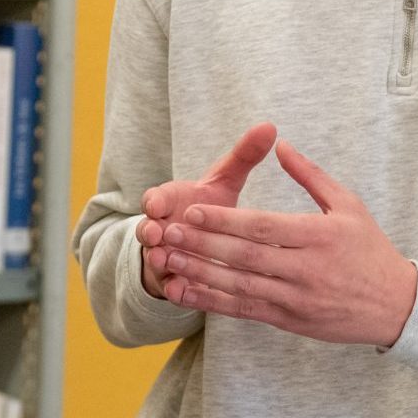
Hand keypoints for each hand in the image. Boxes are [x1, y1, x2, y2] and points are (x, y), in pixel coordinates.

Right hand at [135, 122, 277, 298]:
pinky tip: (177, 291)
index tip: (157, 204)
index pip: (154, 198)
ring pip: (156, 259)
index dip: (155, 201)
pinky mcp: (172, 282)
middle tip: (157, 232)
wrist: (198, 244)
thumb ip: (243, 157)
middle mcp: (161, 229)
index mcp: (169, 202)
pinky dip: (172, 288)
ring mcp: (164, 257)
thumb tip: (269, 126)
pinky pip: (168, 287)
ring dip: (159, 259)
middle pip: (148, 229)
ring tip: (163, 260)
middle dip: (151, 231)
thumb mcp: (224, 181)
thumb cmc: (211, 208)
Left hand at [156, 139, 417, 347]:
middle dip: (203, 245)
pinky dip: (213, 302)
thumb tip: (281, 146)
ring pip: (240, 286)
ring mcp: (296, 298)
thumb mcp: (349, 205)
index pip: (263, 227)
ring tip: (168, 260)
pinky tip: (187, 292)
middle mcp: (306, 269)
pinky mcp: (289, 320)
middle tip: (167, 233)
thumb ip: (311, 176)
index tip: (193, 211)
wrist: (396, 306)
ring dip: (201, 274)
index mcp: (320, 236)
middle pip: (245, 256)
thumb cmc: (371, 250)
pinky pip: (245, 310)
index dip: (225, 221)